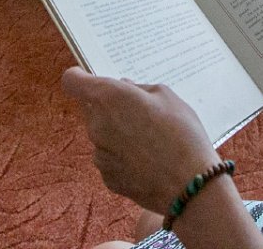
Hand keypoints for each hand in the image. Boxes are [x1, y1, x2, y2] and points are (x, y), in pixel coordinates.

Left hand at [61, 67, 219, 213]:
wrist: (190, 185)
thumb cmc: (181, 134)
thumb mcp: (167, 96)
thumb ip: (139, 89)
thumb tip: (124, 88)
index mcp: (108, 97)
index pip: (72, 80)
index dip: (80, 77)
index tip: (91, 78)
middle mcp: (96, 124)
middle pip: (92, 109)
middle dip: (111, 108)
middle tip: (141, 113)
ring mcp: (99, 154)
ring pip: (102, 135)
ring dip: (118, 133)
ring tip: (150, 141)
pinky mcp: (107, 177)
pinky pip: (110, 158)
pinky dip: (123, 157)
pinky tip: (148, 161)